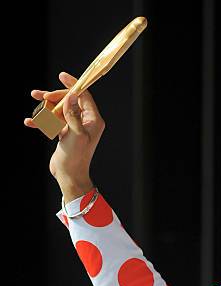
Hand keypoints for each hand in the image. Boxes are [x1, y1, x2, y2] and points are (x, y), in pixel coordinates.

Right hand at [24, 71, 104, 201]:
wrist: (69, 177)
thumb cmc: (76, 158)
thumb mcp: (75, 134)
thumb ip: (73, 114)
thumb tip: (72, 95)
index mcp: (93, 120)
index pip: (84, 96)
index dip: (73, 85)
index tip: (61, 76)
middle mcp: (85, 122)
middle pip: (69, 101)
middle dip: (55, 97)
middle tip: (43, 97)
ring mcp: (74, 128)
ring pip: (59, 110)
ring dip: (46, 106)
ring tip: (34, 99)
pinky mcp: (64, 134)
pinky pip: (53, 122)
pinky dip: (42, 121)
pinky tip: (30, 122)